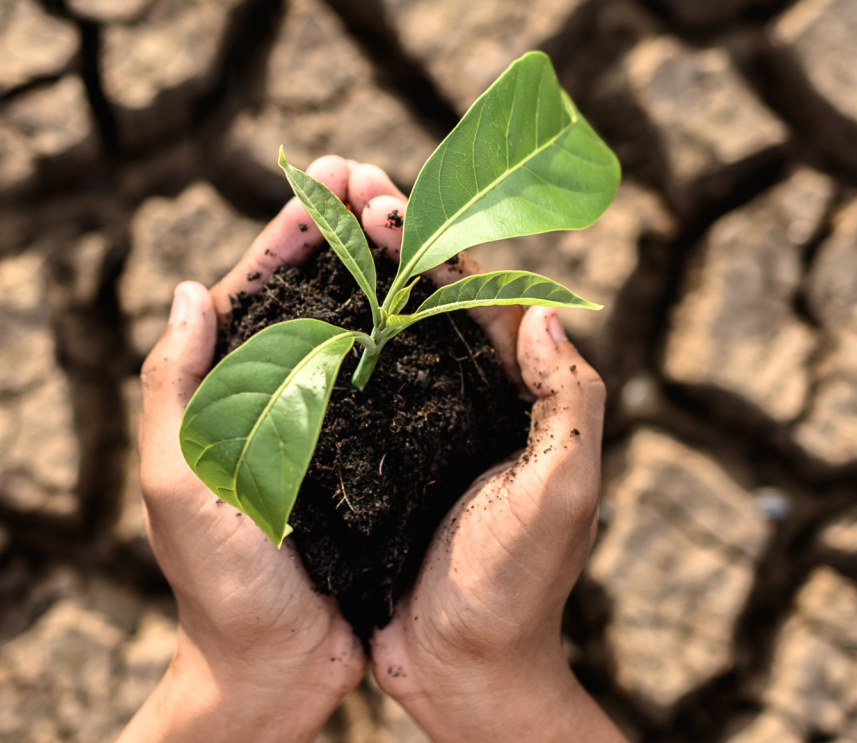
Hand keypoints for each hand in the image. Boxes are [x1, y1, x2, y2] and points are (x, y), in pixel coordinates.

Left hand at [120, 156, 395, 742]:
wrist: (274, 673)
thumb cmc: (218, 587)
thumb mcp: (179, 485)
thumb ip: (173, 390)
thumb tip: (188, 291)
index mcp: (222, 394)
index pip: (254, 288)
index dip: (292, 227)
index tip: (330, 174)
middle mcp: (274, 399)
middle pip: (311, 293)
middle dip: (344, 228)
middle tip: (383, 177)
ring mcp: (324, 426)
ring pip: (356, 325)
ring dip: (382, 267)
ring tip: (416, 215)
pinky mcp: (370, 458)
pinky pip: (393, 380)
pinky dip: (415, 333)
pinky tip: (446, 301)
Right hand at [353, 174, 622, 742]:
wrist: (463, 673)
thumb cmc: (517, 588)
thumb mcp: (563, 494)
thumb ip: (571, 404)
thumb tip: (546, 311)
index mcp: (515, 394)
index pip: (476, 292)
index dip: (431, 238)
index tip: (381, 197)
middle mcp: (467, 399)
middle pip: (425, 294)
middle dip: (385, 233)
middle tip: (339, 182)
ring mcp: (418, 428)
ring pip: (382, 328)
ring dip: (351, 270)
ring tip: (310, 219)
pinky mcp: (375, 462)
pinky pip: (348, 384)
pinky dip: (323, 338)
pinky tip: (285, 310)